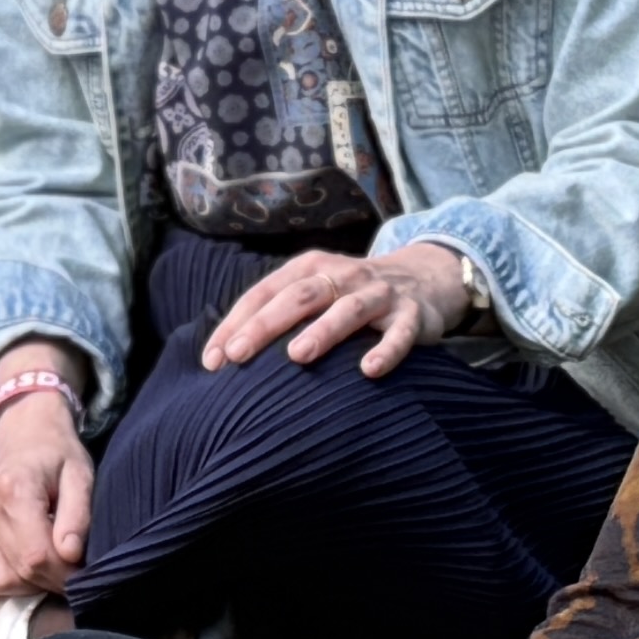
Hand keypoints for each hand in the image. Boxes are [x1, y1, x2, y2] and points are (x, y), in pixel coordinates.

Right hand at [0, 355, 94, 601]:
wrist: (24, 436)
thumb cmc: (58, 458)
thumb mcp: (80, 477)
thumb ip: (78, 516)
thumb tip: (70, 555)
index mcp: (13, 489)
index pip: (37, 556)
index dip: (64, 574)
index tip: (82, 573)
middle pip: (17, 572)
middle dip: (49, 581)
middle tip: (68, 571)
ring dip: (25, 586)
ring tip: (44, 567)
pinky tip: (17, 566)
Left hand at [199, 241, 474, 377]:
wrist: (424, 277)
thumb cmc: (351, 295)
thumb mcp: (315, 293)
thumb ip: (278, 315)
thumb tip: (224, 355)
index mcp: (309, 268)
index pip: (264, 293)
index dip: (236, 324)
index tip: (213, 360)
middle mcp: (342, 276)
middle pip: (299, 297)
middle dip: (265, 325)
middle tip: (238, 355)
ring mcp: (378, 294)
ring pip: (347, 310)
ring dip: (322, 331)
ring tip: (297, 355)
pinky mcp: (412, 314)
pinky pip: (399, 334)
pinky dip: (386, 350)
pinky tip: (370, 370)